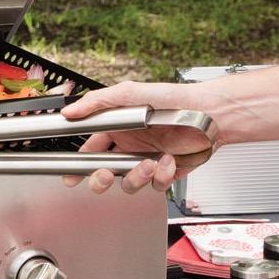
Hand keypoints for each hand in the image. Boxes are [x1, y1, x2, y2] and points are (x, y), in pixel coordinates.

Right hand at [60, 81, 215, 194]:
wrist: (208, 113)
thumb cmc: (172, 98)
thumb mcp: (129, 93)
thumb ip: (97, 103)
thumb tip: (70, 110)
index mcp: (118, 129)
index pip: (91, 149)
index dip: (79, 165)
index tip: (70, 176)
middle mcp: (131, 146)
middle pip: (105, 173)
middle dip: (101, 179)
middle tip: (105, 175)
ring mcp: (148, 161)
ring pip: (129, 183)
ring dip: (136, 176)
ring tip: (148, 164)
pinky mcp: (166, 172)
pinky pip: (156, 185)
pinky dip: (161, 176)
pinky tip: (167, 161)